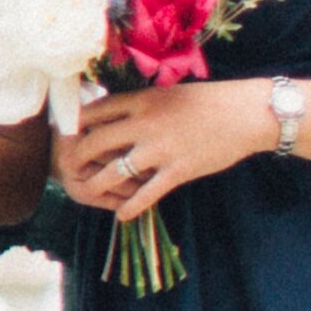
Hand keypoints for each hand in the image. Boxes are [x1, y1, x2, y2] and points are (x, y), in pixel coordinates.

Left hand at [66, 79, 259, 219]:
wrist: (245, 114)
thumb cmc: (208, 101)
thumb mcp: (167, 94)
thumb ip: (140, 105)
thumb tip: (112, 114)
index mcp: (141, 101)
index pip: (94, 112)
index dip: (74, 125)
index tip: (65, 135)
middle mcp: (144, 124)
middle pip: (94, 142)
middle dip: (75, 157)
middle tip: (67, 167)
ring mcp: (160, 149)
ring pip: (113, 172)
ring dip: (95, 185)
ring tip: (87, 192)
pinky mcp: (178, 171)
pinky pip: (146, 194)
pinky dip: (130, 207)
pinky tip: (121, 215)